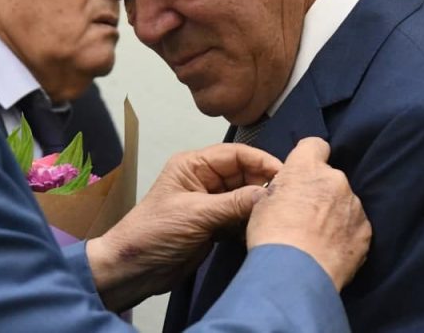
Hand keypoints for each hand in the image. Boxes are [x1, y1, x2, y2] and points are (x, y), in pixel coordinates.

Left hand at [86, 142, 280, 310]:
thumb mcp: (196, 214)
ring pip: (244, 197)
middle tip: (289, 198)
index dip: (262, 161)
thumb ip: (234, 203)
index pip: (235, 155)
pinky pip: (240, 218)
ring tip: (282, 214)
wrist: (134, 269)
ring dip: (260, 205)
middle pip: (243, 174)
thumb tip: (270, 195)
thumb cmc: (155, 232)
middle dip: (264, 184)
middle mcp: (203, 180)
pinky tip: (264, 228)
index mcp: (193, 165)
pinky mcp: (213, 226)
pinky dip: (251, 222)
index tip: (286, 175)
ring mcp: (209, 203)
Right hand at [246, 137, 370, 290]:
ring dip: (334, 213)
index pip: (315, 144)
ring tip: (315, 236)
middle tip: (303, 213)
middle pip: (330, 177)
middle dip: (320, 191)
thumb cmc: (272, 235)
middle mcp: (335, 180)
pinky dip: (344, 234)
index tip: (303, 172)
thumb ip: (282, 188)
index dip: (309, 156)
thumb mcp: (263, 202)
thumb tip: (288, 193)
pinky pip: (354, 226)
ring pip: (344, 202)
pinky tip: (328, 249)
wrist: (295, 272)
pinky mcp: (365, 231)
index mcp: (307, 167)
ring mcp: (354, 206)